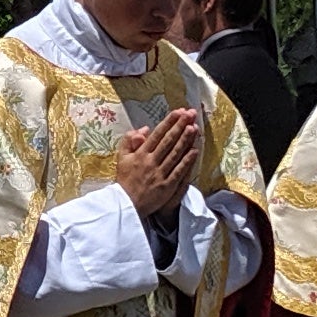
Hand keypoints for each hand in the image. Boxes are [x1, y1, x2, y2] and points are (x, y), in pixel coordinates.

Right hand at [112, 106, 200, 222]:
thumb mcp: (121, 158)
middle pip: (168, 141)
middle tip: (190, 114)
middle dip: (180, 126)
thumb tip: (144, 129)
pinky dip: (187, 160)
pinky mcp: (167, 186)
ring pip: (175, 153)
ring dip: (185, 140)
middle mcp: (151, 162)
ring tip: (194, 127)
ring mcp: (160, 174)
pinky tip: (195, 150)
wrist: (126, 204)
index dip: (169, 122)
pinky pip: (179, 171)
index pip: (157, 134)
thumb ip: (129, 141)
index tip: (178, 112)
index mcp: (140, 154)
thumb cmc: (124, 180)